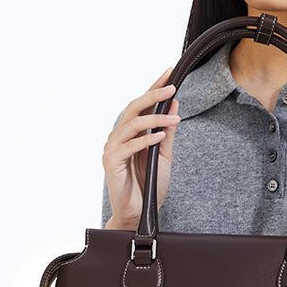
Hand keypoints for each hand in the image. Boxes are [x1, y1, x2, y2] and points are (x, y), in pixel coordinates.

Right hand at [102, 69, 180, 229]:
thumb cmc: (149, 186)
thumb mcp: (164, 155)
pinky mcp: (111, 162)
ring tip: (174, 119)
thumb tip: (175, 104)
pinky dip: (147, 139)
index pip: (142, 105)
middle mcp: (118, 136)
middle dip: (153, 95)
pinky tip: (161, 135)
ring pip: (133, 124)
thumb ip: (168, 131)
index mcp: (129, 133)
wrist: (139, 214)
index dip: (154, 87)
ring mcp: (112, 148)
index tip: (169, 72)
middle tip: (172, 87)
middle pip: (134, 108)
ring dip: (156, 119)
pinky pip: (130, 146)